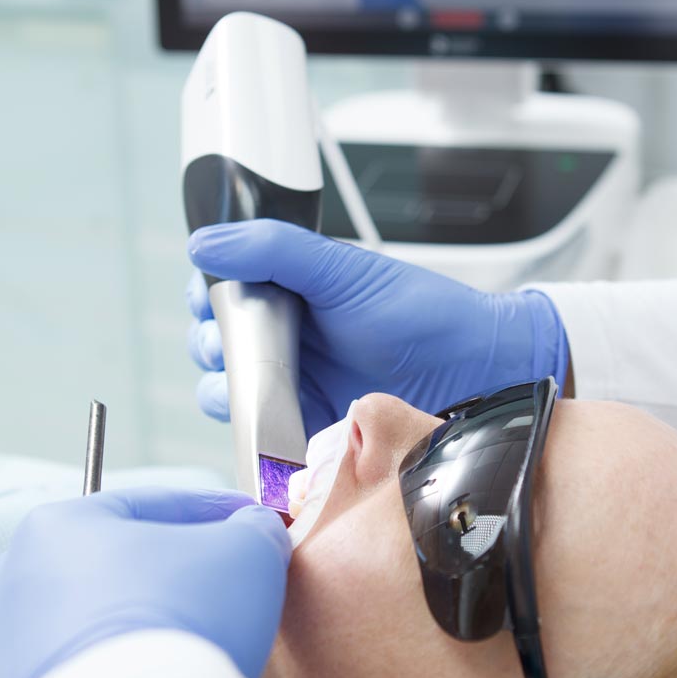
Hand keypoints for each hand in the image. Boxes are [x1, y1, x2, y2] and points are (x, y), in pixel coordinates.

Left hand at [0, 488, 289, 677]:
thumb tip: (257, 533)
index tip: (251, 528)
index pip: (154, 507)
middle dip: (180, 577)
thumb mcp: (249, 551)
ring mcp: (6, 656)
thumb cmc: (180, 625)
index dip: (216, 514)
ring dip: (153, 633)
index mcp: (60, 526)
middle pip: (123, 568)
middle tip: (231, 592)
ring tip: (204, 653)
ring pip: (104, 628)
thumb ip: (255, 530)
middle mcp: (16, 584)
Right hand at [187, 220, 568, 436]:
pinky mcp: (306, 428)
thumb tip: (204, 243)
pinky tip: (261, 424)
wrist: (472, 373)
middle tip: (230, 344)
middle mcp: (288, 336)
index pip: (224, 288)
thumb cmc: (417, 314)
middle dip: (210, 343)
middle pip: (216, 341)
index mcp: (291, 290)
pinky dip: (249, 433)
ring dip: (224, 388)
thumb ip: (273, 249)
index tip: (209, 299)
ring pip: (230, 389)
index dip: (207, 294)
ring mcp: (296, 382)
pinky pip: (259, 434)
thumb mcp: (340, 269)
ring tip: (252, 384)